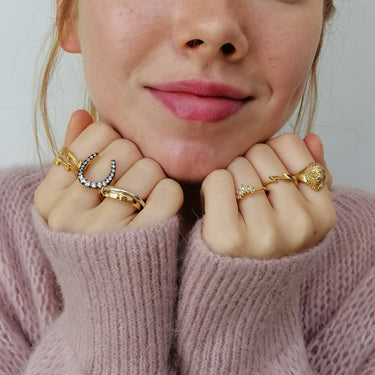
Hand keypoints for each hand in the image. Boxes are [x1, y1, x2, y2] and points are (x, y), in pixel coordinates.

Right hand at [35, 110, 182, 232]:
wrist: (110, 298)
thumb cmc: (94, 240)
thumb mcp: (70, 200)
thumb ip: (73, 156)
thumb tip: (82, 113)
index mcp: (49, 198)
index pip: (99, 133)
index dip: (116, 144)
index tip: (114, 168)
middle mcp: (70, 213)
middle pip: (126, 148)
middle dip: (137, 162)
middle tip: (133, 187)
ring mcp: (105, 229)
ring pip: (151, 167)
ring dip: (155, 180)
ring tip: (144, 201)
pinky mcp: (143, 241)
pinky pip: (170, 191)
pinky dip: (171, 196)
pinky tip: (159, 211)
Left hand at [201, 133, 335, 257]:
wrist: (238, 284)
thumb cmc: (266, 238)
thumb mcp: (298, 210)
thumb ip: (310, 174)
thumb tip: (311, 138)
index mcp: (321, 214)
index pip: (290, 144)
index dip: (270, 154)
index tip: (267, 178)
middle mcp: (299, 224)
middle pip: (260, 152)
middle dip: (248, 165)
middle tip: (246, 195)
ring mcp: (266, 233)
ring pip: (238, 164)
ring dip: (229, 177)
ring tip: (233, 204)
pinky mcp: (230, 238)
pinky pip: (218, 179)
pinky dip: (212, 188)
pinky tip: (217, 209)